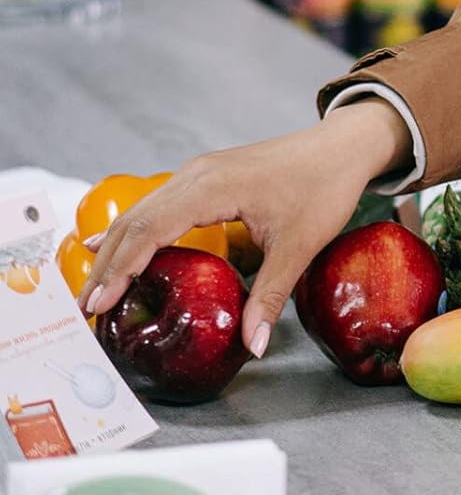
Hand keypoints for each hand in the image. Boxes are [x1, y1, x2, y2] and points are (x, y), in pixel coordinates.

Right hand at [78, 99, 413, 356]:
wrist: (342, 147)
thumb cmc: (324, 187)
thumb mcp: (299, 247)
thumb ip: (270, 296)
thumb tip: (252, 346)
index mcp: (211, 187)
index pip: (148, 230)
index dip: (120, 269)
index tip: (98, 303)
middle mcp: (195, 175)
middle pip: (134, 222)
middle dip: (106, 266)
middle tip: (84, 309)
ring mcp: (197, 172)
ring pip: (141, 211)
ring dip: (116, 249)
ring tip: (95, 289)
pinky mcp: (205, 176)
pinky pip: (157, 204)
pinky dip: (134, 231)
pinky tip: (113, 247)